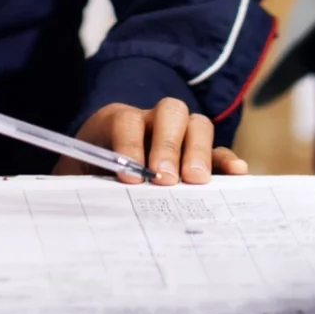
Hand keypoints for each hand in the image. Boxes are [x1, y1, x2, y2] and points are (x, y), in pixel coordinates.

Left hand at [58, 98, 247, 186]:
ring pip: (196, 124)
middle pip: (170, 111)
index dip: (130, 146)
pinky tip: (236, 173)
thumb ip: (86, 184)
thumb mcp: (78, 178)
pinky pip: (217, 151)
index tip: (131, 179)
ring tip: (195, 181)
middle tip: (166, 179)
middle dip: (169, 144)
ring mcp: (178, 135)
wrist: (91, 178)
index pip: (127, 120)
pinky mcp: (198, 156)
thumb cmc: (86, 180)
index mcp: (115, 121)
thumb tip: (90, 202)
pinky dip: (225, 160)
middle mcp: (150, 121)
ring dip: (197, 151)